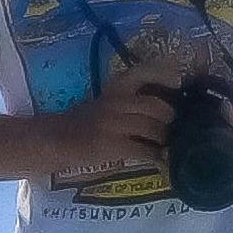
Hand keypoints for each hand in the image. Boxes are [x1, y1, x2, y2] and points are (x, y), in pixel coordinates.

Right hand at [59, 66, 175, 169]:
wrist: (55, 140)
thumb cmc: (83, 121)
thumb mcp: (105, 100)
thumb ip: (132, 99)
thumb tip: (168, 107)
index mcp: (116, 88)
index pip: (145, 72)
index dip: (165, 76)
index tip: (178, 84)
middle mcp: (116, 102)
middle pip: (158, 107)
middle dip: (169, 119)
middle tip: (168, 127)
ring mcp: (114, 124)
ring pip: (155, 129)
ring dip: (163, 140)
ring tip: (162, 144)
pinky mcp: (113, 145)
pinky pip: (145, 151)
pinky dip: (155, 157)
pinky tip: (157, 160)